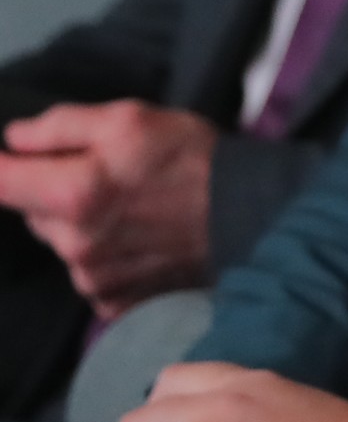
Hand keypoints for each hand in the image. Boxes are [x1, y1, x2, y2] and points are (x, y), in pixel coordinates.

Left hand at [0, 101, 216, 315]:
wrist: (249, 213)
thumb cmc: (190, 158)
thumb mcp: (129, 118)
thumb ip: (61, 125)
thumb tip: (15, 139)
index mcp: (71, 194)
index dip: (2, 166)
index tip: (15, 160)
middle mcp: (72, 244)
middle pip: (33, 212)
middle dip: (55, 192)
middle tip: (106, 176)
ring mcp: (91, 279)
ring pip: (63, 242)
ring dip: (82, 225)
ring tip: (133, 209)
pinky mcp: (112, 302)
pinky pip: (89, 272)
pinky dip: (106, 255)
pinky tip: (140, 238)